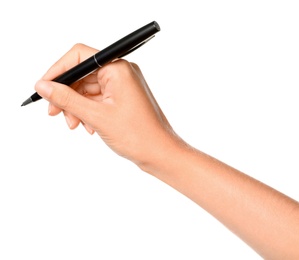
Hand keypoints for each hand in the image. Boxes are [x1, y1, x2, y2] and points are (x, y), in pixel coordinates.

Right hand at [35, 43, 179, 167]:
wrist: (160, 153)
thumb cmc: (138, 135)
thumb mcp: (96, 116)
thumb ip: (67, 99)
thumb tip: (43, 86)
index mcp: (118, 68)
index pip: (79, 56)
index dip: (58, 71)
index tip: (43, 88)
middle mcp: (121, 72)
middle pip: (82, 74)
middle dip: (66, 95)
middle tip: (54, 113)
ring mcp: (123, 86)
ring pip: (87, 89)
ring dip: (77, 107)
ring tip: (75, 125)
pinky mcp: (123, 98)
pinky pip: (97, 99)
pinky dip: (88, 111)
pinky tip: (89, 127)